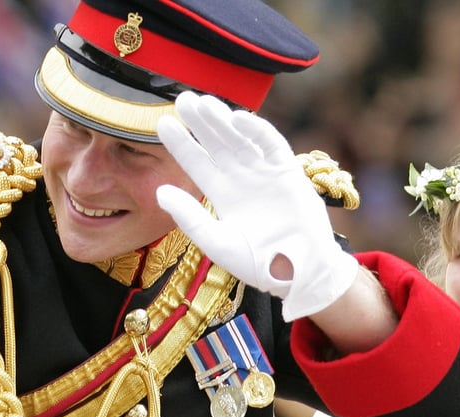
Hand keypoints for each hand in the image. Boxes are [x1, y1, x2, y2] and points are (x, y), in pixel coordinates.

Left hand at [156, 92, 358, 320]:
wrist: (298, 273)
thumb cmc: (257, 263)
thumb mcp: (216, 242)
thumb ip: (189, 218)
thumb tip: (160, 191)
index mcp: (221, 194)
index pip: (196, 163)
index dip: (181, 143)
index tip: (163, 123)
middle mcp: (240, 179)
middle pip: (216, 143)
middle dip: (200, 122)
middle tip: (182, 99)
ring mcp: (264, 173)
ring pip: (239, 138)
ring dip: (223, 120)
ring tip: (203, 102)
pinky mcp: (288, 172)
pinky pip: (271, 145)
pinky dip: (257, 130)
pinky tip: (238, 118)